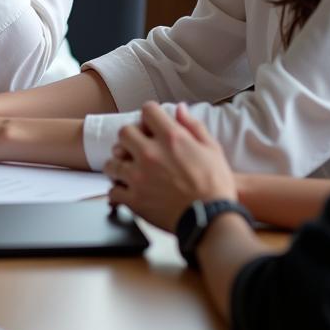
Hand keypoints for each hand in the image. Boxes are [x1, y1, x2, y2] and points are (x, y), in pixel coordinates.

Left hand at [106, 102, 237, 231]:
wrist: (214, 221)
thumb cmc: (216, 186)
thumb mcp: (212, 150)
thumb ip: (193, 126)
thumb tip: (179, 108)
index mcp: (171, 138)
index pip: (147, 111)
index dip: (150, 115)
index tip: (151, 123)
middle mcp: (151, 154)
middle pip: (124, 132)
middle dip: (130, 137)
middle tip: (137, 146)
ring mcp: (139, 177)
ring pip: (113, 162)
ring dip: (119, 164)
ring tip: (128, 169)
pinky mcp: (135, 200)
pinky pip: (113, 191)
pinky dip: (118, 191)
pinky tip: (127, 191)